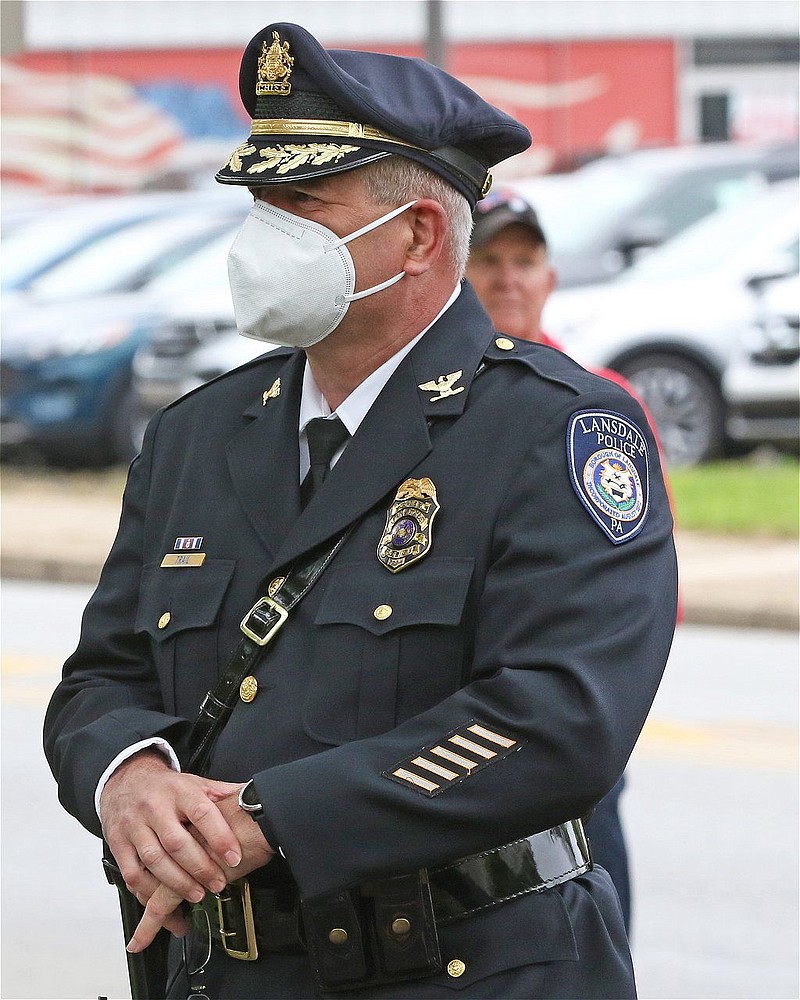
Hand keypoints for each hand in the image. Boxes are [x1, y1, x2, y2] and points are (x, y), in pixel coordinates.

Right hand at [127, 789, 274, 952]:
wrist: (126, 780)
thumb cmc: (168, 788)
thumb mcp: (197, 783)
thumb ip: (223, 794)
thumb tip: (254, 797)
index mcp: (181, 790)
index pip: (202, 813)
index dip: (220, 837)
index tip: (234, 857)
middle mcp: (155, 806)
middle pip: (177, 842)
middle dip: (199, 868)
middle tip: (218, 884)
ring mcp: (134, 825)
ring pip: (154, 859)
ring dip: (176, 883)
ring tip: (197, 895)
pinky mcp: (118, 843)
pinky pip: (132, 873)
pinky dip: (148, 891)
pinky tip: (163, 901)